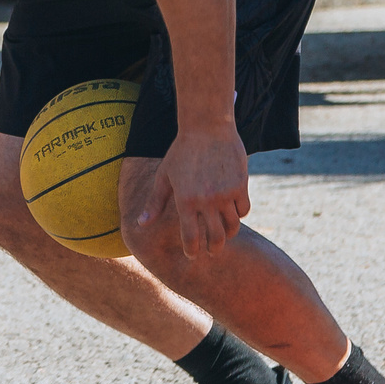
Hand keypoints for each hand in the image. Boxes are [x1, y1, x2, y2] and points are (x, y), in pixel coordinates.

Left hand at [131, 125, 252, 258]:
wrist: (207, 128)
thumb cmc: (182, 152)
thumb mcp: (164, 176)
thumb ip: (155, 203)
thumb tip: (141, 224)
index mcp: (185, 201)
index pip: (190, 237)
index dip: (192, 250)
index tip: (193, 255)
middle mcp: (206, 201)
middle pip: (215, 237)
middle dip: (213, 249)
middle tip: (212, 252)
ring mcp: (225, 194)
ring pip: (232, 226)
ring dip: (229, 234)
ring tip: (224, 235)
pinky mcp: (240, 185)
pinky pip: (243, 209)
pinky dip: (239, 214)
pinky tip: (234, 213)